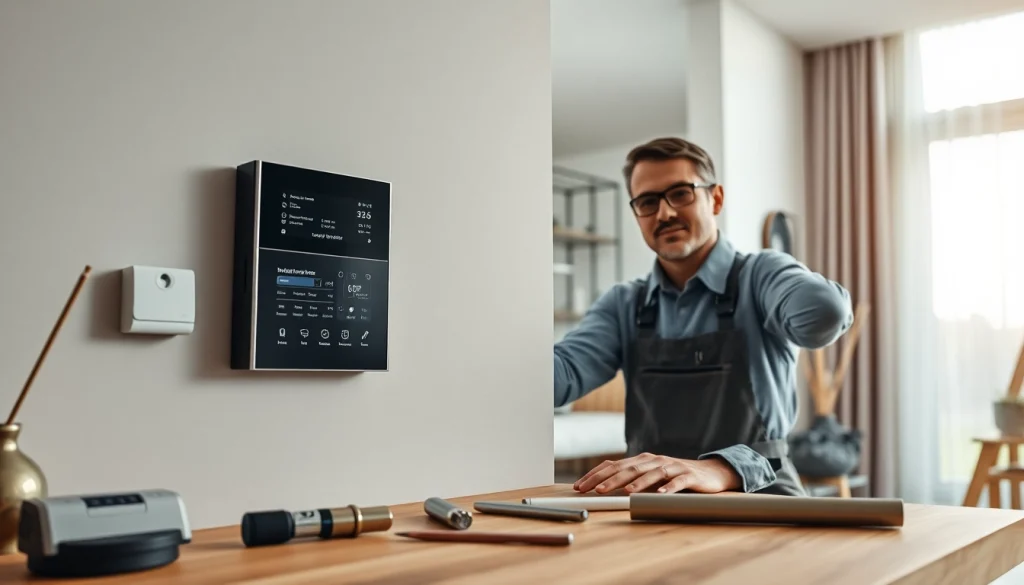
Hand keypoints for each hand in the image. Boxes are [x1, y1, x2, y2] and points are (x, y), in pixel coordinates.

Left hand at [573, 452, 741, 494]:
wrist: (709, 473)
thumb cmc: (674, 477)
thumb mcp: (649, 477)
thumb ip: (630, 480)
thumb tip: (601, 489)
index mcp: (641, 461)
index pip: (613, 465)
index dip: (595, 475)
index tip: (579, 486)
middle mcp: (653, 461)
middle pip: (628, 469)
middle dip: (609, 480)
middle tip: (595, 491)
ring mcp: (672, 467)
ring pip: (652, 473)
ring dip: (637, 483)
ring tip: (625, 493)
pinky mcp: (689, 476)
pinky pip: (678, 482)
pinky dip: (669, 488)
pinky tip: (661, 494)